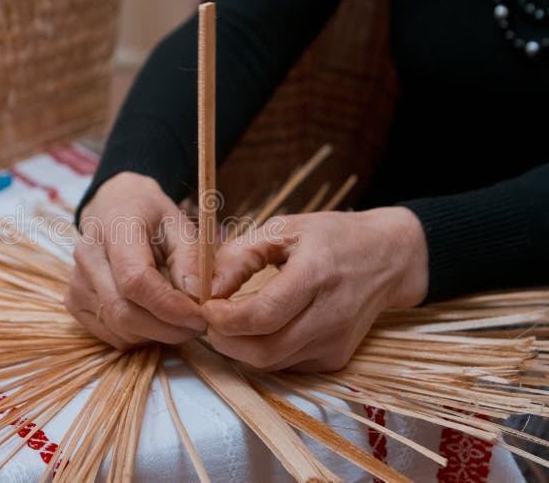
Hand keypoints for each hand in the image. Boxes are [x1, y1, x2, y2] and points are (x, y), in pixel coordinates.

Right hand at [64, 172, 205, 349]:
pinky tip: (154, 318)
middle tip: (197, 326)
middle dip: (168, 329)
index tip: (199, 316)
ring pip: (120, 329)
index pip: (135, 280)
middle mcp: (87, 256)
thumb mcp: (180, 225)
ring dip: (157, 334)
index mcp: (115, 229)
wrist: (115, 208)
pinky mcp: (74, 303)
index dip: (170, 306)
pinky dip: (140, 337)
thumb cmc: (152, 217)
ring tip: (178, 318)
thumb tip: (195, 298)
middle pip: (125, 312)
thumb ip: (191, 259)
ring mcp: (76, 282)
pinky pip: (112, 336)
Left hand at [202, 207, 427, 371]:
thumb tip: (206, 287)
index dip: (226, 318)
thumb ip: (239, 255)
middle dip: (225, 340)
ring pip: (272, 364)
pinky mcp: (336, 359)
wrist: (388, 258)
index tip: (206, 306)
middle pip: (264, 350)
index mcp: (317, 275)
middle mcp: (331, 315)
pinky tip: (257, 331)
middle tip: (210, 319)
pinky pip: (287, 367)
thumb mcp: (283, 228)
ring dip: (239, 350)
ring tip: (228, 323)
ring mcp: (336, 343)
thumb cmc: (331, 237)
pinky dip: (262, 354)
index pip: (264, 315)